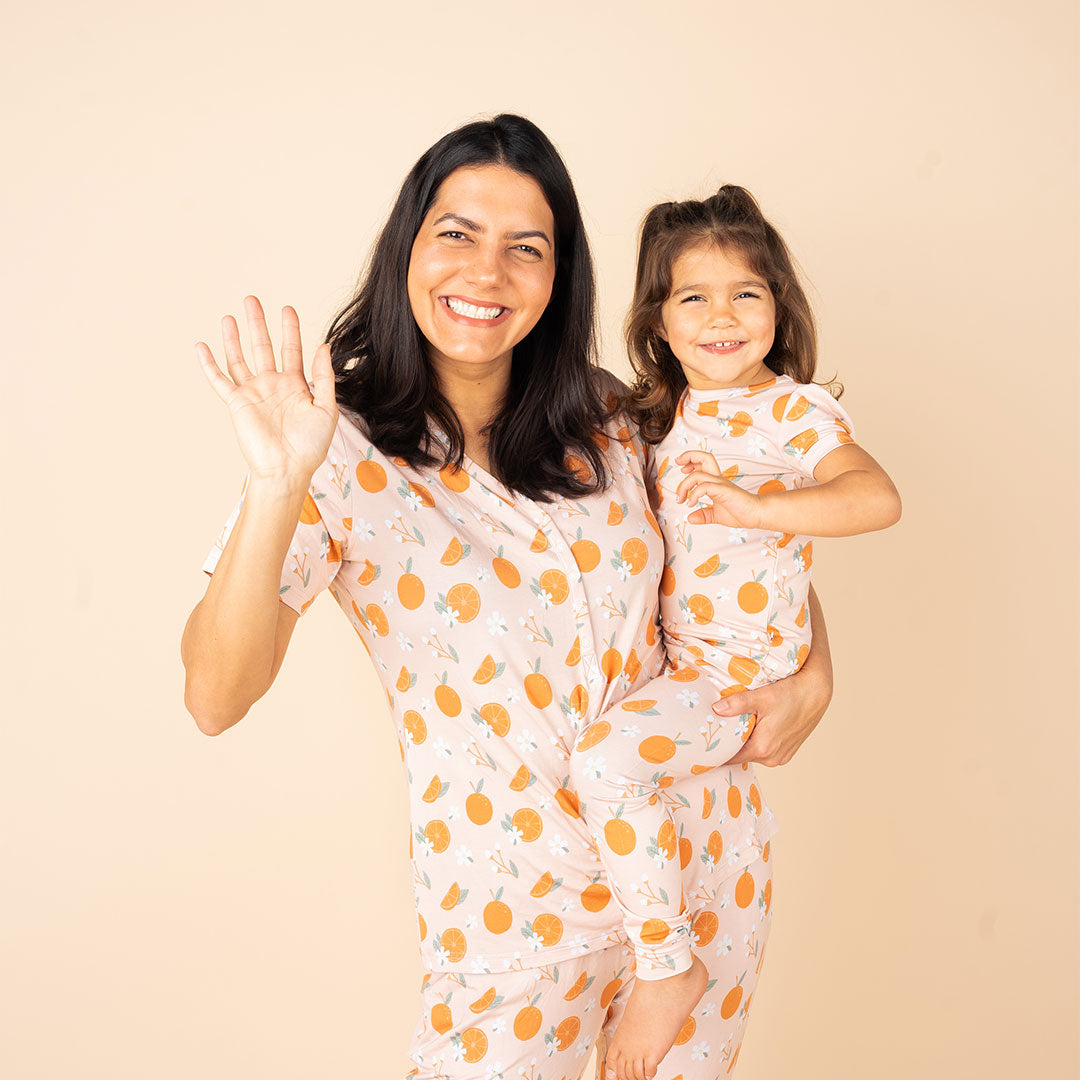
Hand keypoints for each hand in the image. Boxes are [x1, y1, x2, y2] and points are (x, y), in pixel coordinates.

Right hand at [195, 296, 337, 482]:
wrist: (288, 470)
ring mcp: (253, 393)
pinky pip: (219, 380)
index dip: (290, 329)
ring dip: (234, 338)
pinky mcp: (237, 404)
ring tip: (230, 316)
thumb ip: (324, 377)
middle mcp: (272, 385)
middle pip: (262, 347)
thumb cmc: (311, 446)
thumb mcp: (326, 408)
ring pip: (239, 358)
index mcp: (295, 386)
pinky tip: (201, 346)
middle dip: (258, 323)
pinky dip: (209, 364)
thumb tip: (323, 346)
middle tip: (252, 299)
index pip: (291, 350)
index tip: (287, 309)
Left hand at [674, 451, 760, 527]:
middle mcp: (718, 479)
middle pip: (704, 457)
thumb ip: (703, 515)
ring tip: (681, 499)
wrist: (757, 515)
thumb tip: (689, 518)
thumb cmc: (740, 513)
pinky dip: (694, 495)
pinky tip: (691, 504)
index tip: (682, 471)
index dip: (690, 461)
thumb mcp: (716, 515)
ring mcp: (721, 484)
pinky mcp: (724, 491)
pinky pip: (704, 487)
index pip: (703, 463)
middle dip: (688, 456)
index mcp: (716, 481)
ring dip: (684, 485)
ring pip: (698, 474)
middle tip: (678, 465)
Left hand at [712, 662, 831, 766]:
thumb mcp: (761, 697)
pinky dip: (756, 741)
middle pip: (740, 755)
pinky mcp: (787, 751)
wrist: (817, 692)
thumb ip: (737, 704)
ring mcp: (781, 757)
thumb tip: (715, 709)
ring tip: (731, 727)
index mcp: (762, 749)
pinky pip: (764, 750)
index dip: (715, 750)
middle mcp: (771, 758)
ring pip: (752, 752)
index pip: (729, 757)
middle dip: (728, 744)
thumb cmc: (790, 694)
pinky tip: (752, 727)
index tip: (701, 744)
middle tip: (713, 730)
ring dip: (743, 742)